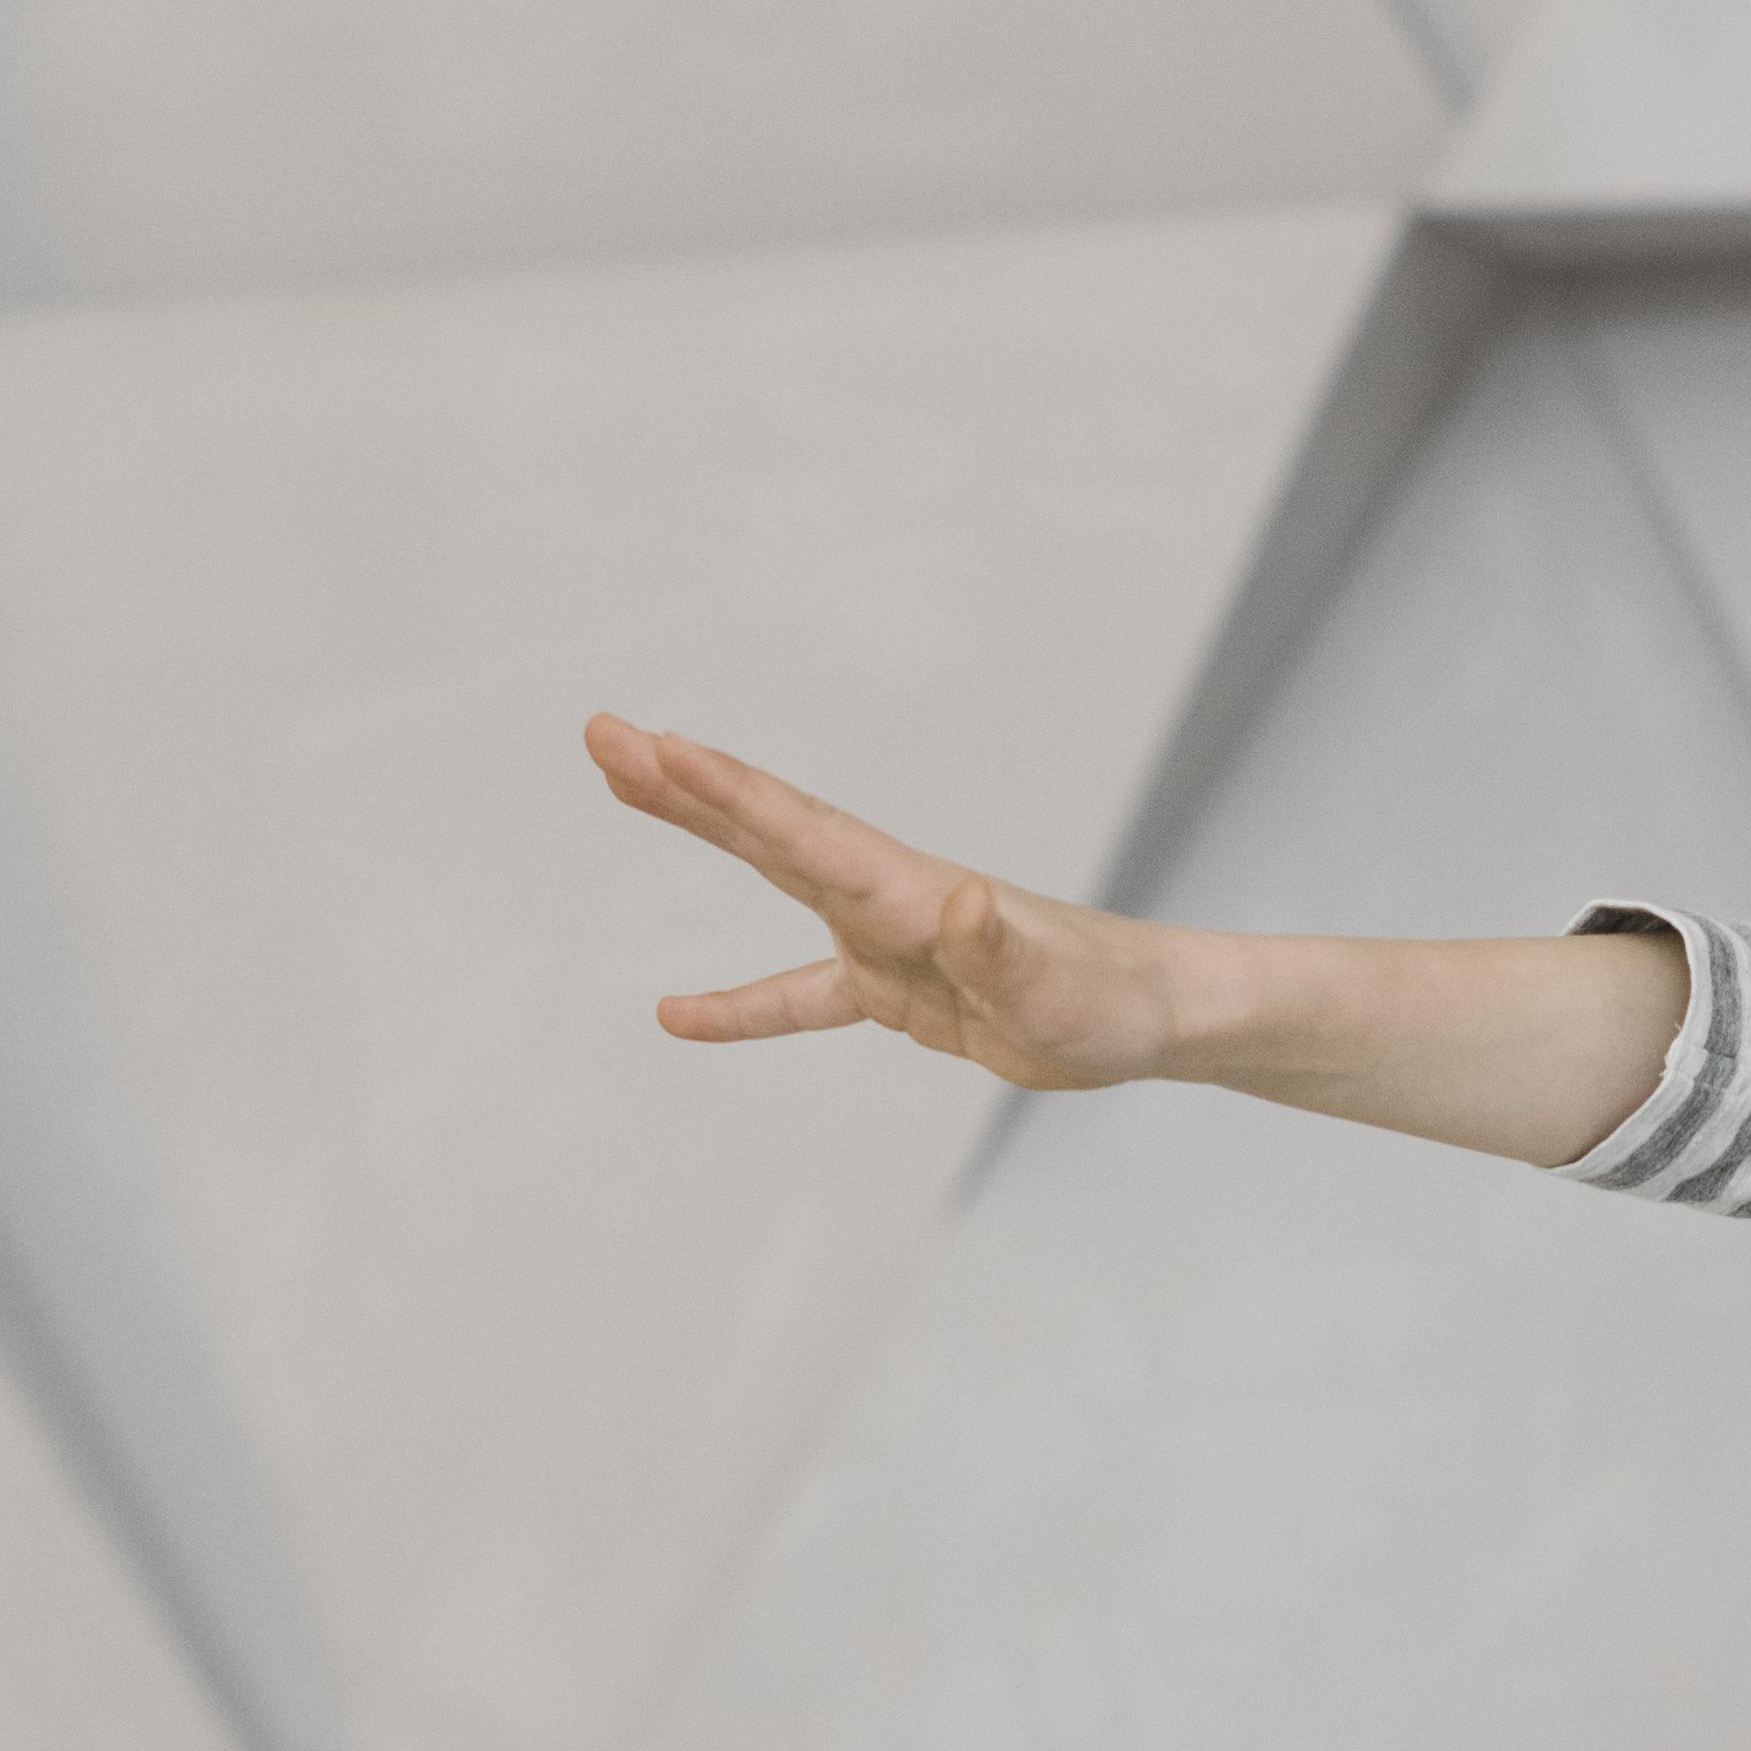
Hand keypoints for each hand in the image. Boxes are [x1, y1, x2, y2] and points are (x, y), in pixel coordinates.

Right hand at [586, 714, 1187, 1089]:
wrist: (1145, 1015)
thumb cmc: (1107, 998)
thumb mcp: (1055, 988)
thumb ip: (998, 945)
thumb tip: (959, 899)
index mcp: (911, 891)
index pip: (804, 835)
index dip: (728, 795)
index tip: (657, 747)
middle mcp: (886, 896)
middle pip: (769, 829)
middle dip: (686, 785)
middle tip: (605, 734)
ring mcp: (884, 936)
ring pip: (774, 874)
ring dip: (702, 830)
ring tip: (625, 786)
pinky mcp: (893, 988)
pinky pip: (799, 994)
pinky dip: (741, 1006)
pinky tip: (677, 1014)